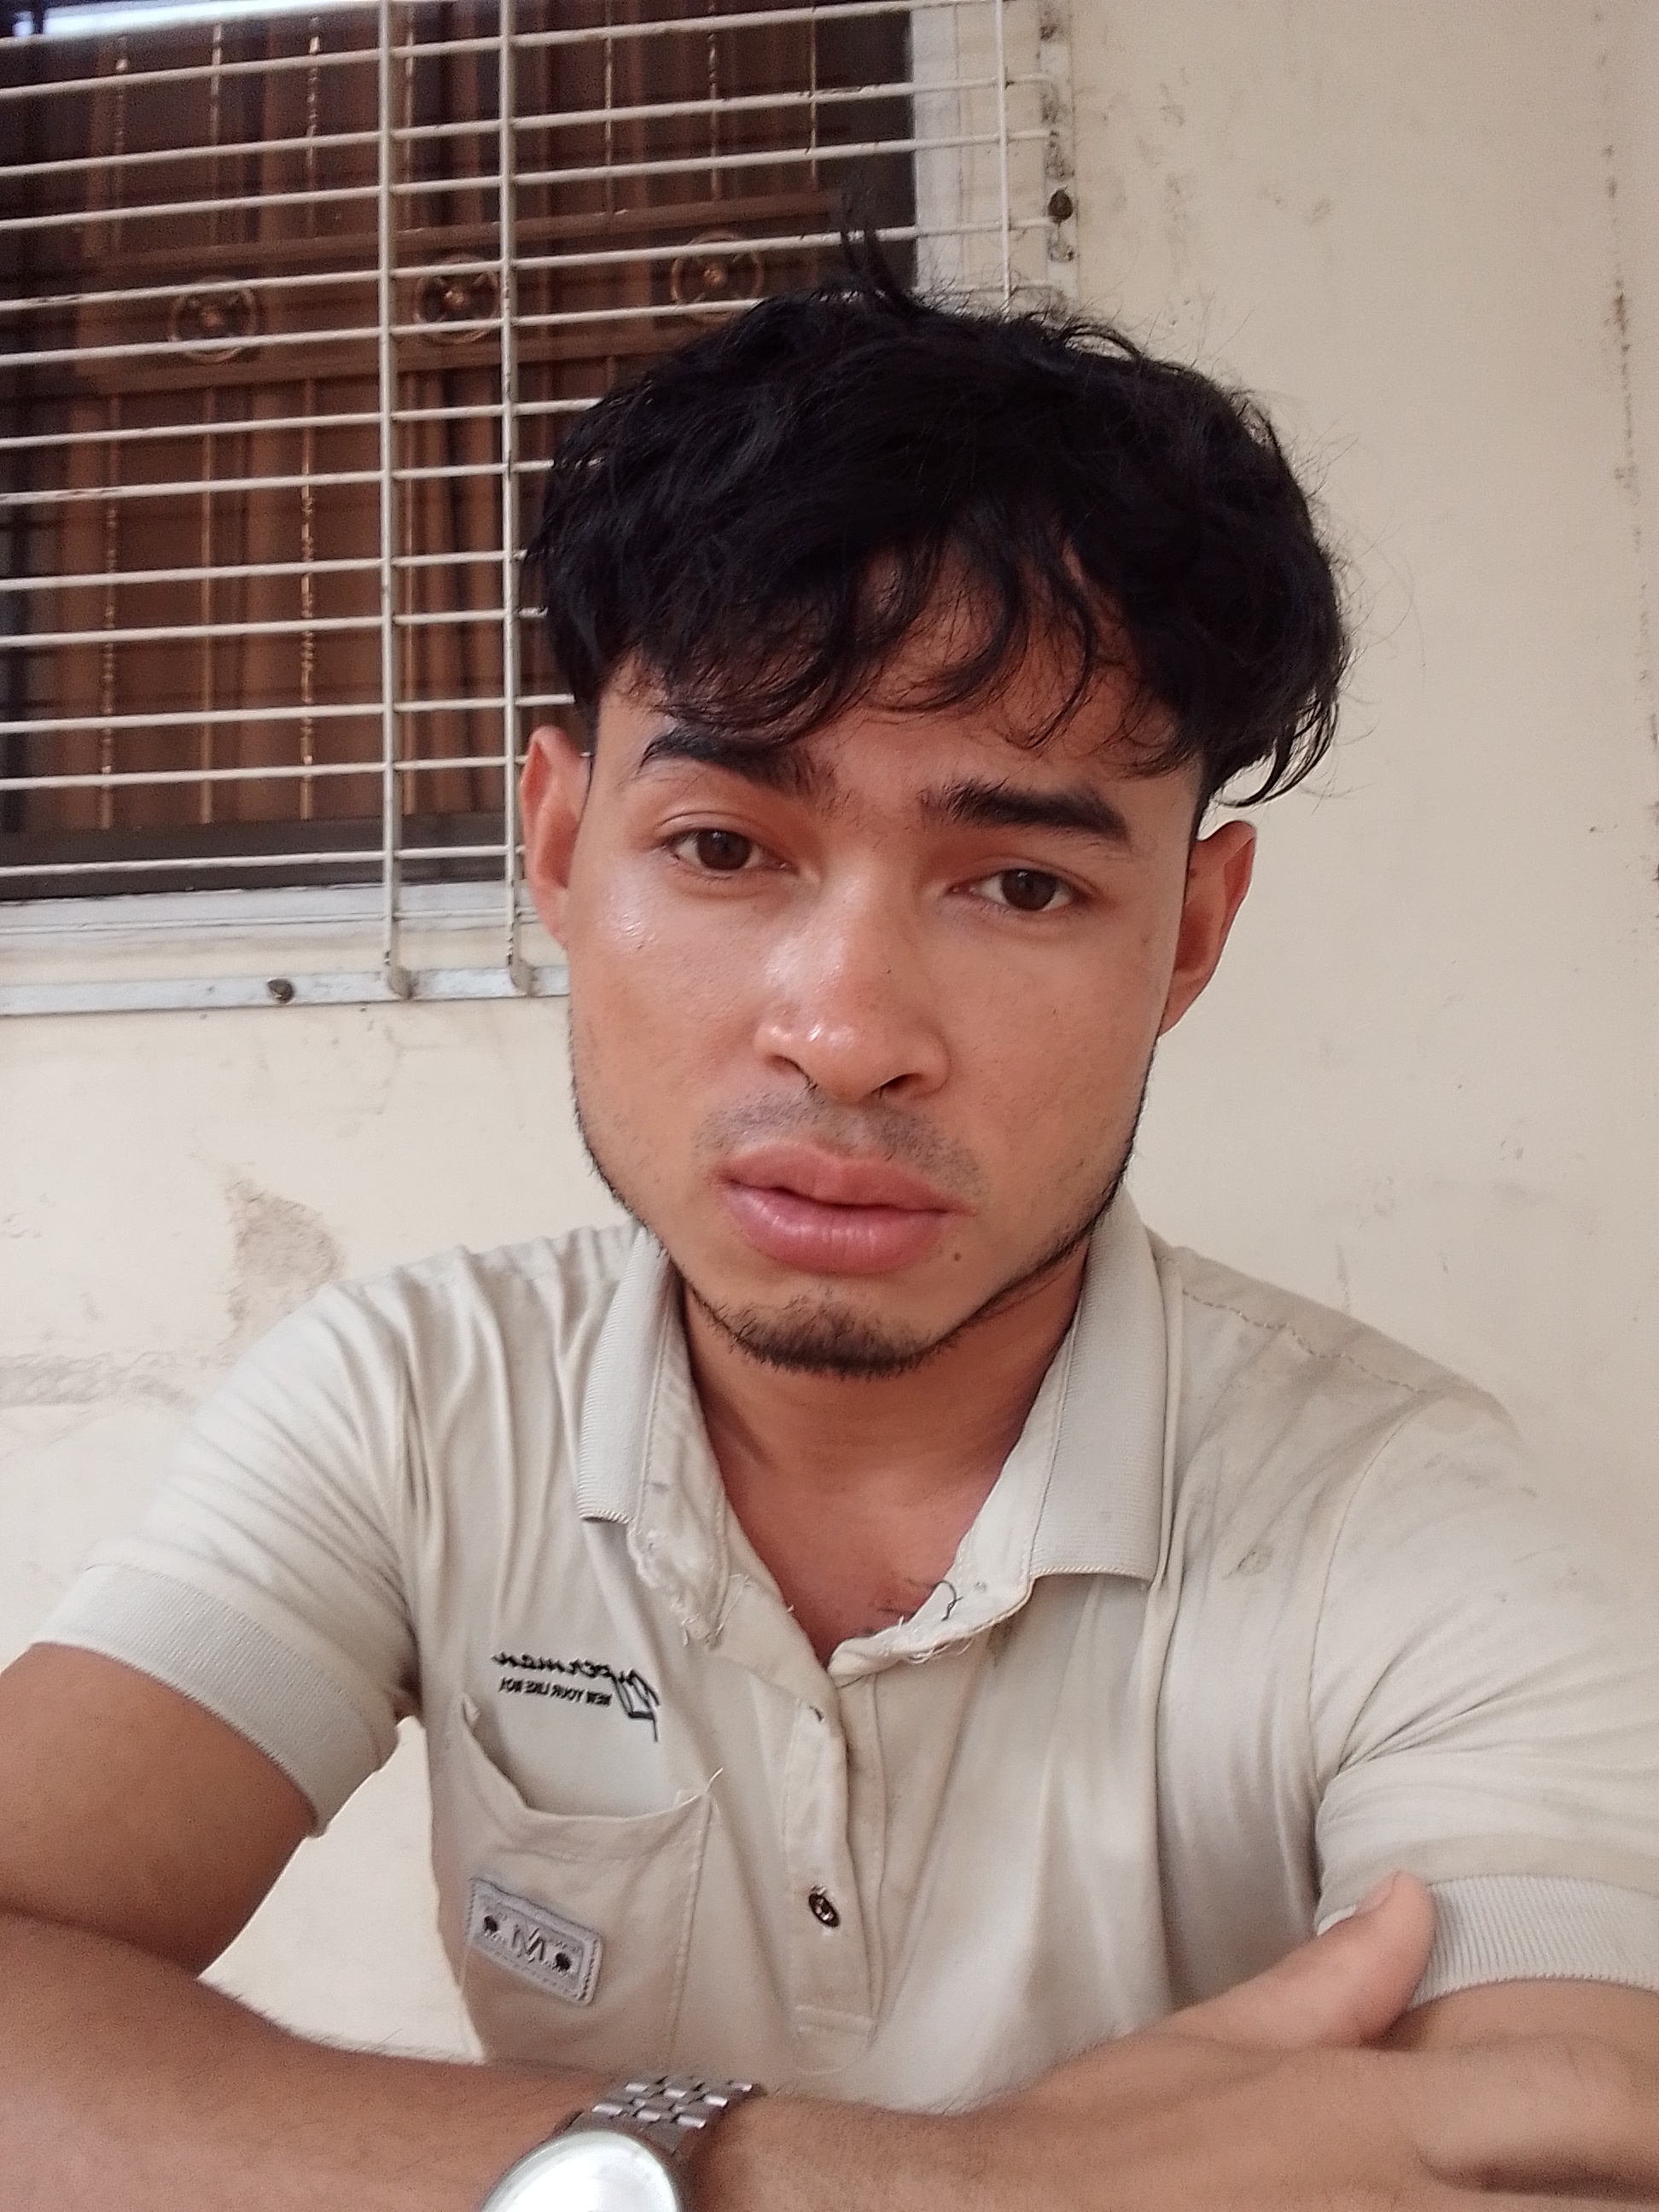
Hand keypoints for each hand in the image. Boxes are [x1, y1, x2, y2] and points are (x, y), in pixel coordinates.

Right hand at [966, 1875, 1658, 2206]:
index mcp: (1380, 2115)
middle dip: (1626, 2190)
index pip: (1580, 2098)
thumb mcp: (1206, 2049)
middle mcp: (1405, 2204)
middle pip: (1601, 2204)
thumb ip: (1332, 1982)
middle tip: (1619, 2176)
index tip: (1655, 2122)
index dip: (1647, 2115)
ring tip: (1545, 2201)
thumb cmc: (1090, 2158)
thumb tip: (1415, 1900)